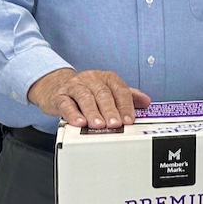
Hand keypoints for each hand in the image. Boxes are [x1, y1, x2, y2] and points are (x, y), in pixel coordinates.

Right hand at [27, 68, 150, 128]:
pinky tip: (79, 122)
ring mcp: (74, 86)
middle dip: (110, 110)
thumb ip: (127, 96)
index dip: (125, 105)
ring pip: (85, 97)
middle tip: (115, 124)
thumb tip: (146, 101)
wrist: (56, 86)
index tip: (129, 119)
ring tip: (98, 125)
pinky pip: (66, 104)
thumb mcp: (108, 90)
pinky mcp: (59, 96)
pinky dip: (73, 113)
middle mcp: (91, 79)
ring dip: (93, 112)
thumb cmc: (87, 91)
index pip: (120, 90)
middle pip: (103, 94)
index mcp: (107, 78)